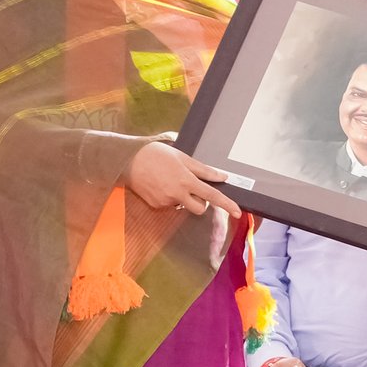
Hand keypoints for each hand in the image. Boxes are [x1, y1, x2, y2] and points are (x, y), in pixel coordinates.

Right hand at [122, 141, 241, 218]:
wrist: (128, 160)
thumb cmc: (157, 154)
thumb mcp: (183, 158)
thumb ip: (204, 170)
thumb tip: (222, 176)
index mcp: (186, 181)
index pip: (212, 196)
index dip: (227, 205)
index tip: (238, 212)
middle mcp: (177, 194)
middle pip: (200, 208)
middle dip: (202, 202)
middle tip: (195, 187)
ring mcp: (165, 202)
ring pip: (184, 206)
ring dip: (184, 198)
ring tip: (172, 180)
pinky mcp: (155, 205)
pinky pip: (170, 205)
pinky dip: (170, 197)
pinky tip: (161, 184)